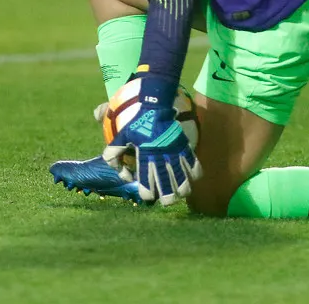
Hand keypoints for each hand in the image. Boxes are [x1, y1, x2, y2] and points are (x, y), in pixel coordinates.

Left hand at [102, 76, 201, 205]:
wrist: (155, 106)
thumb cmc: (136, 123)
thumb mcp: (121, 137)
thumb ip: (114, 155)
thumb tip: (124, 176)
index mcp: (144, 155)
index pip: (147, 182)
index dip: (147, 193)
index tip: (147, 195)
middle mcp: (160, 156)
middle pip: (167, 184)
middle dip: (168, 197)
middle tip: (167, 202)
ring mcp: (174, 151)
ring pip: (183, 177)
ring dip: (182, 188)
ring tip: (180, 193)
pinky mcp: (184, 146)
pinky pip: (194, 164)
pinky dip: (195, 173)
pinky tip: (192, 179)